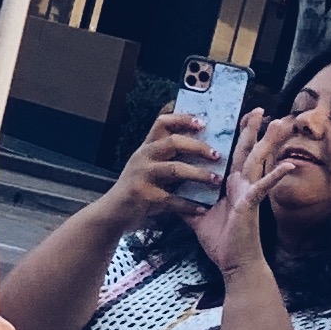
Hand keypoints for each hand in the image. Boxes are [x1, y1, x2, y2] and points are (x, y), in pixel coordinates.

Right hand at [103, 109, 225, 228]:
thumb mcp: (147, 163)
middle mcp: (144, 157)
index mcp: (147, 147)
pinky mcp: (145, 196)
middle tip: (217, 154)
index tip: (203, 122)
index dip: (183, 119)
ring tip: (216, 180)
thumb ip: (166, 154)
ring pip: (174, 169)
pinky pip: (172, 200)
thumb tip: (198, 142)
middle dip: (197, 146)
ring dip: (198, 174)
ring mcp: (143, 176)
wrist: (113, 211)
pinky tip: (203, 208)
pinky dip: (189, 205)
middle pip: (172, 142)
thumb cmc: (137, 186)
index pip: (162, 122)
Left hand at [188, 109, 291, 277]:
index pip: (233, 154)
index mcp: (231, 185)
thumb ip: (186, 203)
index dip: (237, 136)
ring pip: (258, 161)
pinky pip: (264, 187)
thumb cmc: (221, 242)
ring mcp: (249, 192)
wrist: (234, 265)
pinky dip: (275, 175)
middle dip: (253, 129)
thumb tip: (171, 195)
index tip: (240, 116)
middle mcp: (242, 185)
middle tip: (259, 108)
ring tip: (280, 123)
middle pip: (248, 151)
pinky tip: (289, 164)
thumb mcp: (197, 217)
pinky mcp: (251, 204)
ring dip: (269, 142)